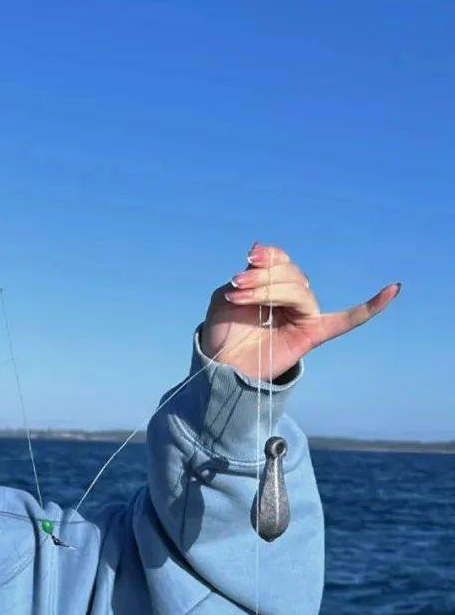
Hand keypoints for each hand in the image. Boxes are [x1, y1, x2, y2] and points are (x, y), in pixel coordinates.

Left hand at [200, 242, 400, 379]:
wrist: (221, 365)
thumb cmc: (223, 332)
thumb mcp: (228, 296)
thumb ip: (247, 276)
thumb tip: (259, 249)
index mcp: (275, 284)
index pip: (281, 260)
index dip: (268, 257)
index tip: (245, 264)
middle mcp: (293, 297)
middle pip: (290, 274)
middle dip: (262, 278)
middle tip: (235, 289)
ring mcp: (305, 315)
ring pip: (300, 290)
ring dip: (269, 288)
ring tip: (240, 299)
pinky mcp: (313, 334)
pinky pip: (348, 320)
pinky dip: (371, 307)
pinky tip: (392, 290)